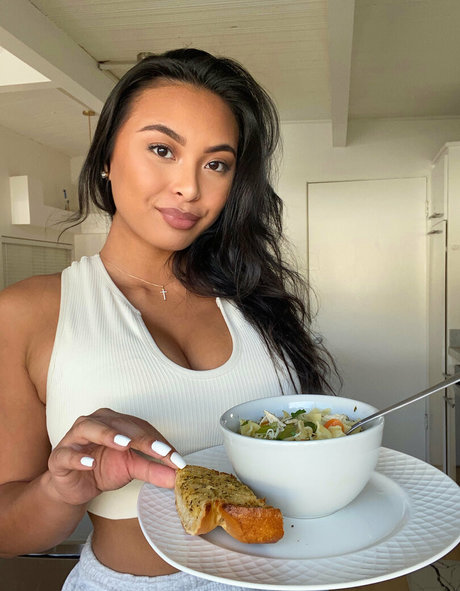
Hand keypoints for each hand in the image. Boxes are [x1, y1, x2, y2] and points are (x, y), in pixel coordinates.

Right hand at [46, 408, 184, 505]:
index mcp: (115, 421)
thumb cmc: (103, 468)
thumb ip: (153, 470)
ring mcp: (74, 437)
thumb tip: (177, 475)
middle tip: (160, 451)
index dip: (159, 442)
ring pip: (89, 428)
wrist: (74, 486)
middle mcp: (95, 423)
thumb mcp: (131, 469)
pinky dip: (78, 457)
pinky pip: (67, 453)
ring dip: (107, 435)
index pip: (141, 428)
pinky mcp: (59, 456)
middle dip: (141, 438)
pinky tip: (89, 462)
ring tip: (124, 444)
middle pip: (120, 425)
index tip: (176, 459)